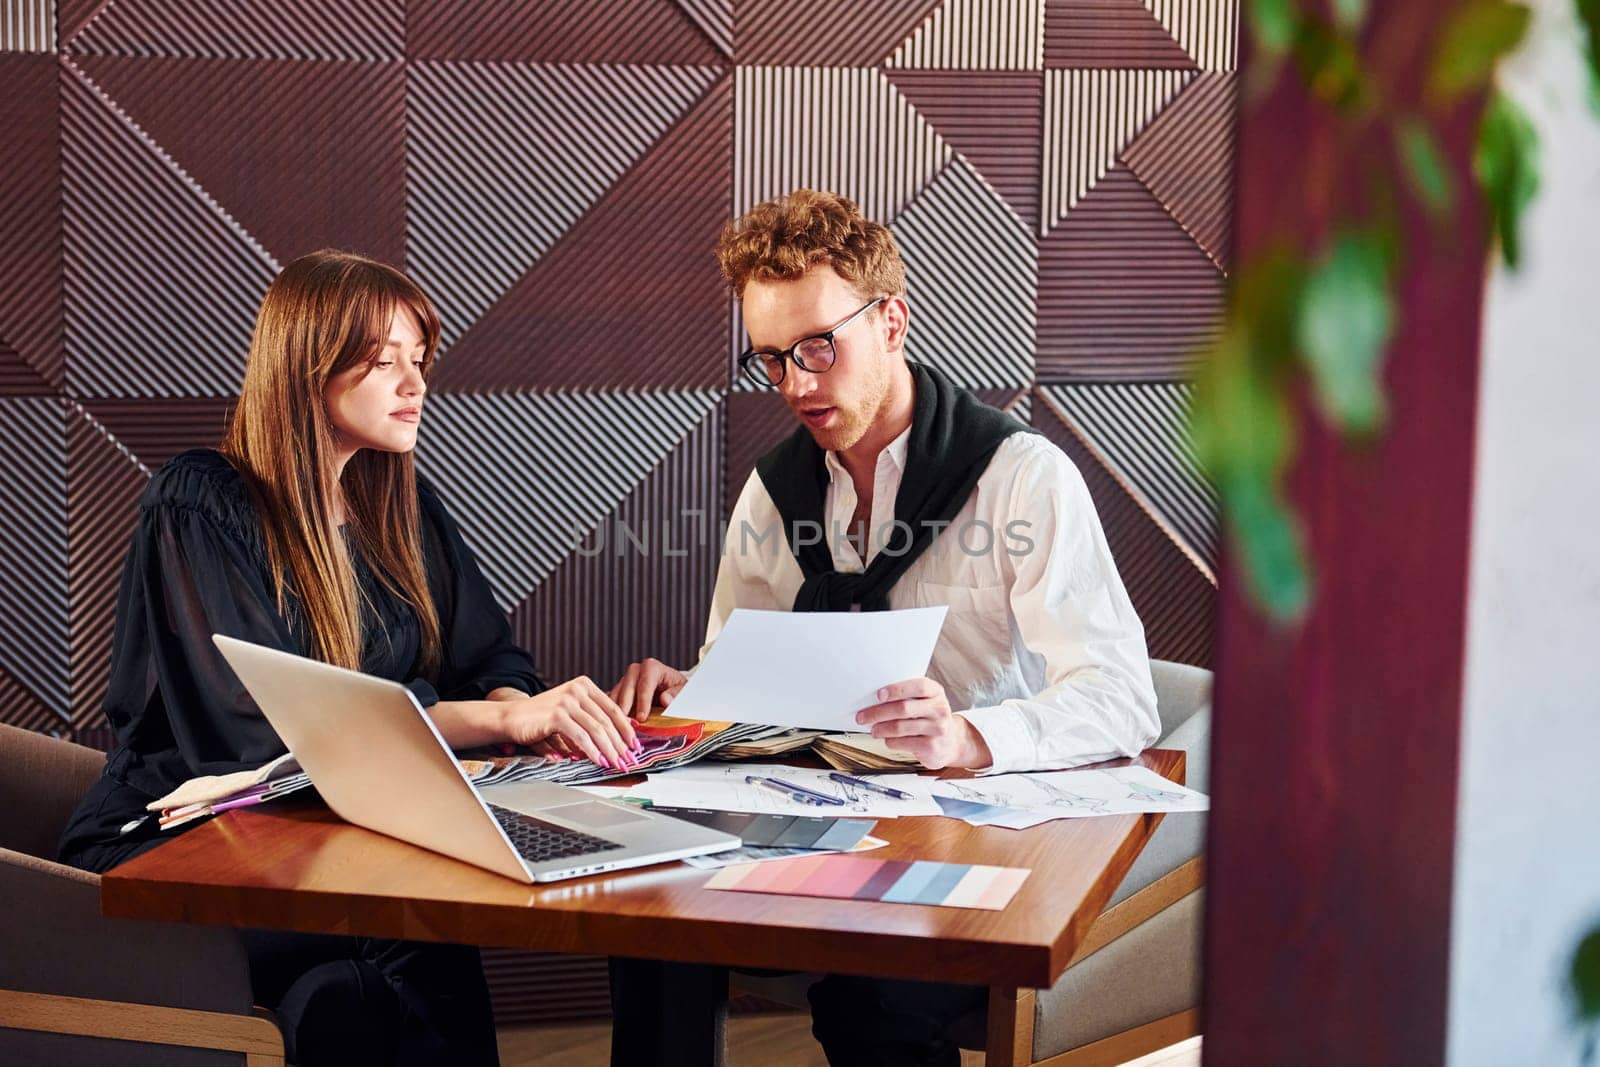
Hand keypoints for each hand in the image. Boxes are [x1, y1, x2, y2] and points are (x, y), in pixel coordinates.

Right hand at [498, 677, 640, 769]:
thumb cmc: (540, 719)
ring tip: (617, 764)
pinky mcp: (557, 715)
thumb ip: (590, 720)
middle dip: (621, 744)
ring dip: (610, 750)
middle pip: (607, 721)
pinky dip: (593, 752)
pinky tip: (600, 762)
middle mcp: (578, 689)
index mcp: (584, 685)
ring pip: (597, 730)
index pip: (612, 709)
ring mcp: (567, 701)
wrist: (511, 718)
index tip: (635, 745)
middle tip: (629, 760)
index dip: (626, 729)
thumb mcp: (570, 713)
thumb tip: (616, 741)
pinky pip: (582, 737)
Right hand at [609, 658, 687, 721]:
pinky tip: (612, 725)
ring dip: (615, 711)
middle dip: (625, 707)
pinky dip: (610, 713)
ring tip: (617, 727)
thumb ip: (676, 694)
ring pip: (615, 694)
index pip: (645, 684)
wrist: (671, 688)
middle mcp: (635, 671)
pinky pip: (610, 701)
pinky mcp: (618, 691)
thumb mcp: (683, 691)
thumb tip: (665, 699)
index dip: (643, 702)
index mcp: (651, 667)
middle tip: (625, 724)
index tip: (642, 718)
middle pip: (626, 688)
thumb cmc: (678, 689)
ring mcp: (624, 680)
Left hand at [855, 677, 992, 770]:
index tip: (879, 695)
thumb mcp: (925, 702)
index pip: (918, 687)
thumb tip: (874, 698)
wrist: (951, 743)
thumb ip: (907, 696)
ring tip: (873, 729)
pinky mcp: (931, 747)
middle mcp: (939, 709)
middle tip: (863, 716)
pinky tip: (887, 739)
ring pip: (899, 727)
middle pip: (904, 708)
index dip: (897, 690)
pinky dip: (889, 741)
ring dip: (880, 728)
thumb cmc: (930, 718)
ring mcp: (937, 729)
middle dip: (878, 712)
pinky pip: (902, 743)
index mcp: (936, 692)